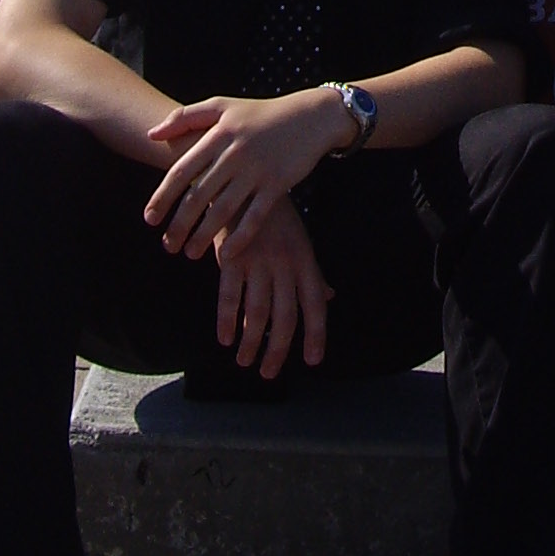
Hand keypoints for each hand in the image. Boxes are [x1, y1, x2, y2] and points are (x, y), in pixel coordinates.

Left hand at [145, 88, 345, 259]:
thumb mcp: (222, 105)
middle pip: (199, 195)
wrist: (309, 117)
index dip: (162, 197)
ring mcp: (257, 170)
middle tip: (167, 245)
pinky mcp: (278, 184)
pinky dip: (240, 237)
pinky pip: (255, 217)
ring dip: (203, 236)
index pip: (182, 171)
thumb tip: (151, 134)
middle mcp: (235, 154)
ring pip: (223, 210)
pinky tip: (226, 254)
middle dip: (179, 224)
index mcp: (218, 135)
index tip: (149, 219)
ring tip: (189, 253)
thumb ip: (185, 117)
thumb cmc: (260, 113)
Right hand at [215, 211, 333, 376]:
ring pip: (257, 312)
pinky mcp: (232, 257)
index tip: (313, 360)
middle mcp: (285, 264)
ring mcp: (258, 261)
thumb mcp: (301, 242)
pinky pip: (229, 296)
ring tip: (245, 361)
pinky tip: (225, 338)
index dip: (316, 335)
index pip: (316, 305)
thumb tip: (329, 298)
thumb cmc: (277, 217)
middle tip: (269, 372)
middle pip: (285, 317)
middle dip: (278, 350)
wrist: (246, 183)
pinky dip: (227, 320)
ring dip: (251, 341)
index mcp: (305, 260)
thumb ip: (313, 273)